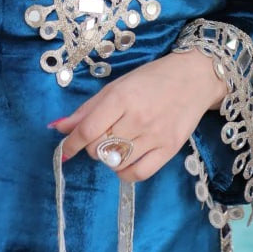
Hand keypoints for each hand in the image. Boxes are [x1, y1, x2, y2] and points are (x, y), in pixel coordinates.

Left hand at [52, 51, 227, 181]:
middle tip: (102, 135)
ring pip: (115, 162)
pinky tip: (126, 160)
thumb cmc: (153, 79)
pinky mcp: (170, 149)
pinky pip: (137, 174)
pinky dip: (125, 172)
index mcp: (121, 97)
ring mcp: (155, 135)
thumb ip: (87, 109)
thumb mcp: (118, 86)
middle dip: (93, 146)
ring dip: (108, 158)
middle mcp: (137, 117)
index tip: (64, 151)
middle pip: (98, 148)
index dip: (70, 145)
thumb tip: (57, 128)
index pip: (87, 130)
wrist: (195, 77)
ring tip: (117, 144)